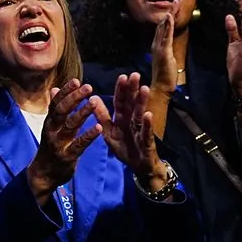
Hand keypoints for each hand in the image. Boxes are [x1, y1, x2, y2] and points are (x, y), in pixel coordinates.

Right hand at [27, 80, 101, 201]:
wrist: (43, 174)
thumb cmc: (50, 148)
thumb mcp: (50, 127)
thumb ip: (55, 109)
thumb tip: (55, 89)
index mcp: (50, 122)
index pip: (56, 103)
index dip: (66, 91)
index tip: (76, 80)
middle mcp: (52, 130)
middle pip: (62, 111)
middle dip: (74, 98)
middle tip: (88, 87)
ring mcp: (59, 143)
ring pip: (70, 125)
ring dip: (82, 113)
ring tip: (93, 102)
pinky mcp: (67, 156)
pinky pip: (79, 144)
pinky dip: (88, 136)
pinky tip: (98, 128)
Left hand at [98, 73, 162, 187]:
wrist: (139, 167)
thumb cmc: (125, 147)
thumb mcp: (109, 132)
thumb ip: (102, 116)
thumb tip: (93, 98)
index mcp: (122, 118)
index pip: (120, 101)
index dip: (121, 89)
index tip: (122, 76)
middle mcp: (132, 121)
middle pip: (132, 103)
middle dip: (133, 90)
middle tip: (135, 74)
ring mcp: (140, 131)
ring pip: (140, 114)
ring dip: (142, 102)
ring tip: (144, 88)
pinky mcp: (146, 142)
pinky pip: (146, 132)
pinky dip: (147, 124)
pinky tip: (148, 114)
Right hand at [150, 13, 178, 94]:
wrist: (160, 87)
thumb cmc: (165, 75)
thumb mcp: (167, 59)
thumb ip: (166, 50)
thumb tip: (167, 44)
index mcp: (158, 45)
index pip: (165, 27)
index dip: (170, 15)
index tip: (175, 5)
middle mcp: (157, 43)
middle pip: (164, 23)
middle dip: (171, 11)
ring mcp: (159, 47)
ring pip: (165, 27)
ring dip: (170, 14)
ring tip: (175, 3)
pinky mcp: (163, 52)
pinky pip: (166, 36)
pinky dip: (167, 26)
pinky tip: (169, 17)